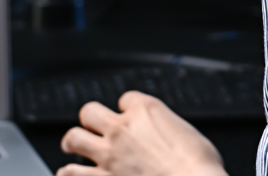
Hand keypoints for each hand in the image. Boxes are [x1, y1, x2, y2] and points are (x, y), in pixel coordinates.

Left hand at [56, 91, 226, 175]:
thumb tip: (164, 136)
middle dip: (91, 119)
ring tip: (72, 145)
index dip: (128, 108)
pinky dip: (68, 173)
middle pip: (90, 111)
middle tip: (93, 127)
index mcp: (146, 110)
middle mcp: (122, 128)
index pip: (126, 98)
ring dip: (72, 142)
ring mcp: (108, 155)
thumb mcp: (189, 134)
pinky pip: (70, 173)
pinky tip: (70, 173)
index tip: (131, 117)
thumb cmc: (198, 167)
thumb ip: (168, 130)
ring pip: (73, 138)